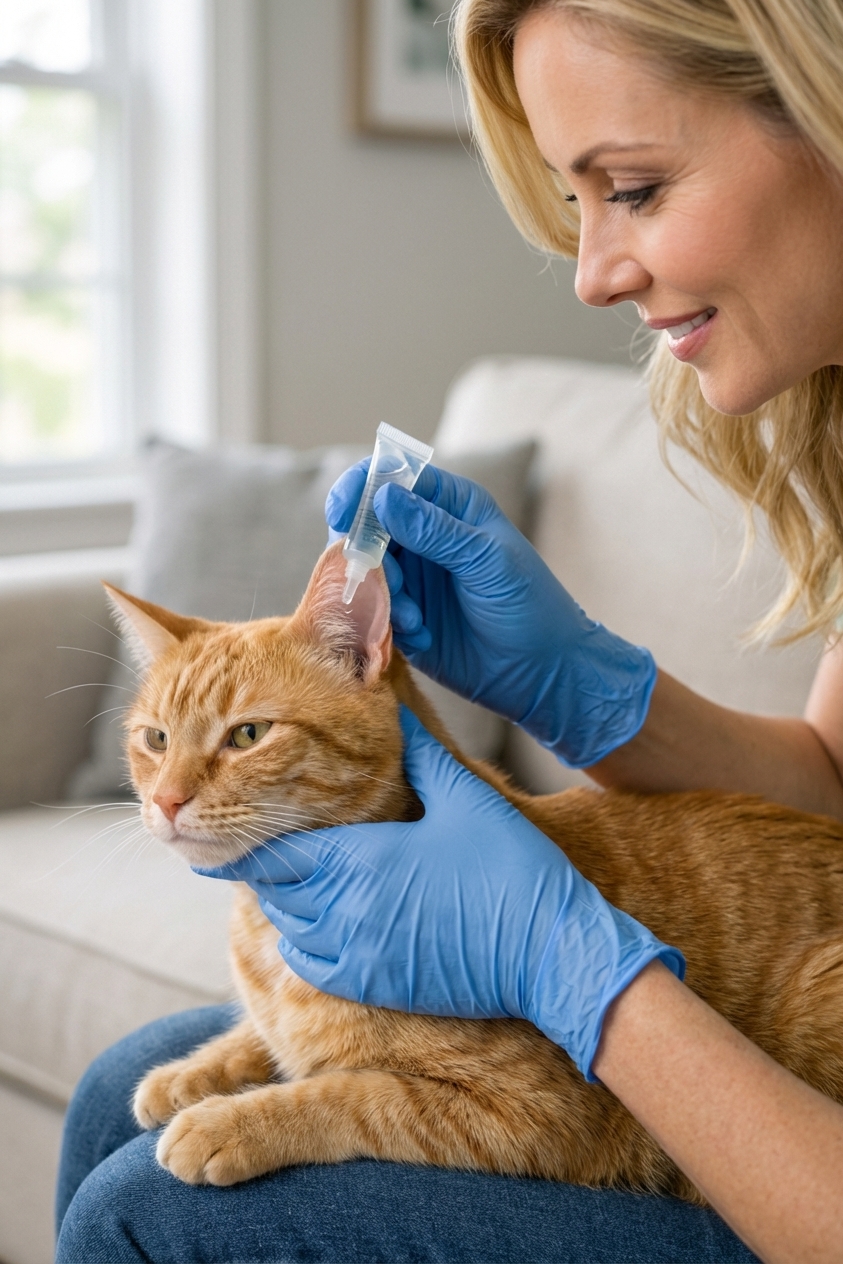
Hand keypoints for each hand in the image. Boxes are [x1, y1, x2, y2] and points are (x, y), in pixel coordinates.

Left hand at [197, 709, 682, 1079]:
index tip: (232, 821)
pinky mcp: (374, 985)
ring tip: (294, 878)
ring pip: (289, 926)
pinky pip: (311, 967)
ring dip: (287, 901)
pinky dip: (304, 943)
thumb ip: (418, 753)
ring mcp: (357, 952)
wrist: (550, 953)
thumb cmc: (511, 868)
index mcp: (359, 857)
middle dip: (268, 863)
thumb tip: (387, 708)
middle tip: (262, 841)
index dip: (251, 832)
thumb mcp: (466, 797)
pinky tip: (318, 924)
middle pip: (275, 887)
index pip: (277, 846)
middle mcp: (345, 909)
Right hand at [326, 460, 655, 767]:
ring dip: (380, 593)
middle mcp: (424, 535)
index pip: (394, 478)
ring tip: (413, 619)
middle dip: (364, 551)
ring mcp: (412, 577)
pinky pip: (372, 609)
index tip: (342, 512)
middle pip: (366, 524)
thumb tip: (383, 497)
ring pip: (364, 569)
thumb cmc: (529, 606)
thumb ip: (435, 530)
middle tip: (380, 579)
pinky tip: (421, 637)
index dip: (362, 487)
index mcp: (450, 506)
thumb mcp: (487, 562)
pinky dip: (386, 622)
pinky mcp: (402, 616)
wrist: (542, 673)